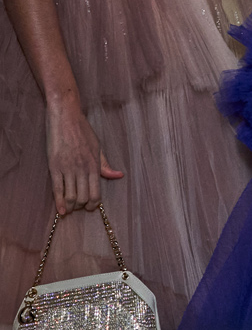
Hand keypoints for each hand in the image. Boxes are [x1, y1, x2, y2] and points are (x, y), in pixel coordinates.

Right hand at [45, 101, 123, 215]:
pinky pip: (57, 189)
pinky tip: (60, 211)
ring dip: (70, 206)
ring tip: (70, 209)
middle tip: (79, 208)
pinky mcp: (54, 167)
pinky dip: (59, 202)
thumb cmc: (83, 131)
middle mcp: (82, 169)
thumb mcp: (98, 147)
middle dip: (81, 206)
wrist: (66, 118)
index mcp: (94, 165)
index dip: (93, 204)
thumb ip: (105, 165)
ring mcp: (67, 168)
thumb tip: (119, 176)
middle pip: (82, 197)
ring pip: (70, 196)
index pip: (96, 192)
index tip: (91, 207)